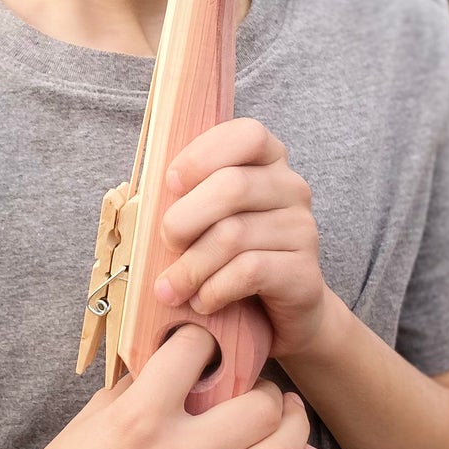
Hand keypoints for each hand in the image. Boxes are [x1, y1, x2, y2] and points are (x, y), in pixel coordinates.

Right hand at [0, 325, 351, 448]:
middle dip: (264, 386)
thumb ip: (144, 380)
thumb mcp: (96, 413)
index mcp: (139, 417)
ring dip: (293, 425)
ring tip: (285, 412)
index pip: (196, 352)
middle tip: (255, 384)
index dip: (205, 338)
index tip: (207, 342)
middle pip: (256, 406)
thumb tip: (185, 348)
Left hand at [152, 117, 328, 359]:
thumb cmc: (231, 254)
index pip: (247, 135)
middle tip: (166, 244)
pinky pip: (249, 272)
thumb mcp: (210, 216)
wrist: (278, 313)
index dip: (203, 155)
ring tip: (171, 287)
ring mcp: (303, 229)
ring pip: (234, 235)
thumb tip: (144, 200)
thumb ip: (188, 196)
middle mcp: (292, 189)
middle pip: (233, 186)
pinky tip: (202, 301)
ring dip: (191, 266)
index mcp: (270, 161)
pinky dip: (214, 288)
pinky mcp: (304, 273)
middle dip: (184, 218)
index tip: (170, 183)